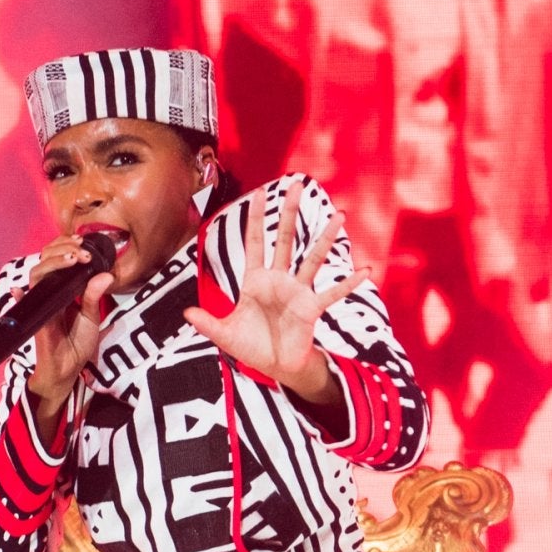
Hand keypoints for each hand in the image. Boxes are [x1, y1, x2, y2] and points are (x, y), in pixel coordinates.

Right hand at [23, 237, 115, 442]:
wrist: (68, 371)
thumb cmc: (77, 344)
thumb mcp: (91, 317)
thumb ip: (94, 296)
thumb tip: (106, 274)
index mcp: (62, 289)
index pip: (57, 259)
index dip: (67, 247)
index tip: (84, 244)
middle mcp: (49, 293)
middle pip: (44, 260)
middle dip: (61, 249)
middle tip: (81, 249)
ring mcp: (41, 306)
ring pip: (36, 276)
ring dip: (52, 264)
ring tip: (72, 259)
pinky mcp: (38, 322)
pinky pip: (24, 306)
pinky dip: (19, 297)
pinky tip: (18, 290)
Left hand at [182, 180, 364, 401]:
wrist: (275, 367)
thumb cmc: (252, 347)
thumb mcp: (225, 334)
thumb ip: (207, 323)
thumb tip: (186, 313)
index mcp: (255, 281)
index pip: (254, 243)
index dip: (255, 219)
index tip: (258, 193)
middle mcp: (278, 280)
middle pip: (284, 240)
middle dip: (289, 213)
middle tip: (296, 185)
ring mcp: (297, 292)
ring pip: (312, 259)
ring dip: (325, 238)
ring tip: (339, 216)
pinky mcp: (312, 308)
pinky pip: (333, 293)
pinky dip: (349, 283)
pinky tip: (365, 270)